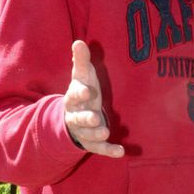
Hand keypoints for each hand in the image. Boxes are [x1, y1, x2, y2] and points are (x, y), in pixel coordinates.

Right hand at [64, 40, 123, 157]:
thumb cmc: (82, 93)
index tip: (87, 90)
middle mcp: (76, 117)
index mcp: (73, 99)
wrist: (73, 119)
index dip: (80, 93)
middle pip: (79, 119)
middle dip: (86, 119)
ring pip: (88, 135)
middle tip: (95, 118)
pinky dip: (110, 151)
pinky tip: (121, 152)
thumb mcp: (81, 77)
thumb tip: (78, 42)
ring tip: (105, 132)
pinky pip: (100, 149)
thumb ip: (81, 61)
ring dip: (97, 134)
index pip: (74, 96)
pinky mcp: (93, 143)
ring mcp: (84, 132)